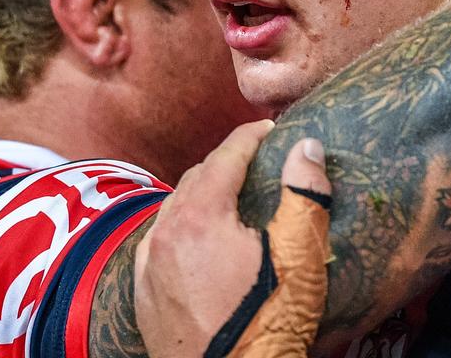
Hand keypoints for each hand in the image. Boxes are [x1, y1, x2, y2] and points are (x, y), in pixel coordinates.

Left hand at [136, 119, 331, 357]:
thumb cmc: (267, 323)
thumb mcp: (299, 256)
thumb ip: (304, 194)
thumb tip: (306, 146)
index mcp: (200, 217)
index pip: (225, 155)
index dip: (250, 136)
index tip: (270, 128)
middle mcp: (165, 234)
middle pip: (196, 177)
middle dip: (227, 163)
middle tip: (257, 162)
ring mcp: (149, 266)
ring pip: (173, 209)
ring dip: (201, 194)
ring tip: (230, 197)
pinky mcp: (144, 295)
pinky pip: (159, 242)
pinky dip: (180, 227)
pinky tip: (199, 240)